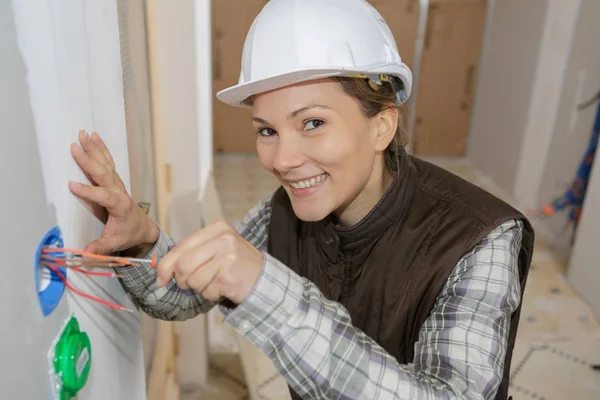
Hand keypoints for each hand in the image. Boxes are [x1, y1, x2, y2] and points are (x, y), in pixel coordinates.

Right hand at [69, 130, 158, 253]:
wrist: (143, 226)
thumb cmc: (128, 234)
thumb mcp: (115, 243)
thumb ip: (101, 247)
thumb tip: (84, 253)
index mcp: (120, 206)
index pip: (104, 196)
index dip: (89, 191)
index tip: (71, 185)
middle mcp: (119, 191)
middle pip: (104, 173)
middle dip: (89, 160)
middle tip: (75, 146)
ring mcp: (117, 184)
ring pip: (105, 164)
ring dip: (94, 149)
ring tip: (83, 134)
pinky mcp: (114, 180)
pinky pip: (107, 162)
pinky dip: (100, 149)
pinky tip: (93, 137)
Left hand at [156, 220, 263, 304]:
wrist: (265, 280)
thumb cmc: (237, 266)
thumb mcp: (216, 250)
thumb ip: (191, 255)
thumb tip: (160, 272)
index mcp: (217, 228)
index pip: (181, 247)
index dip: (165, 265)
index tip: (161, 279)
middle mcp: (222, 239)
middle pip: (182, 265)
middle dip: (183, 280)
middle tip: (193, 284)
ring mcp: (227, 256)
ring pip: (193, 281)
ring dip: (200, 288)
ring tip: (215, 282)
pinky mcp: (229, 276)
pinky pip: (206, 292)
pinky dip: (211, 295)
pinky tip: (224, 288)